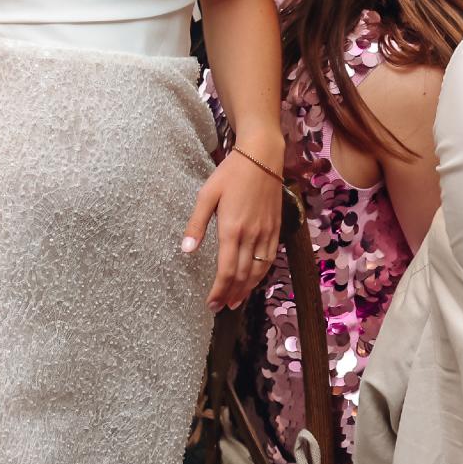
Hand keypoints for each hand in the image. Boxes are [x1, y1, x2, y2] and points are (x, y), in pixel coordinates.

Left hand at [183, 146, 283, 312]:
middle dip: (231, 294)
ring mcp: (266, 232)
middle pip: (242, 275)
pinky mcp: (276, 228)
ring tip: (236, 301)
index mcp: (232, 229)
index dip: (219, 290)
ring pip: (258, 270)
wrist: (262, 156)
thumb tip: (187, 249)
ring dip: (247, 288)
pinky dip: (261, 274)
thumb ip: (197, 224)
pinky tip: (253, 280)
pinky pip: (269, 258)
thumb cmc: (230, 173)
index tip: (211, 303)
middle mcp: (251, 235)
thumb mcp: (207, 195)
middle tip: (221, 307)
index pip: (226, 270)